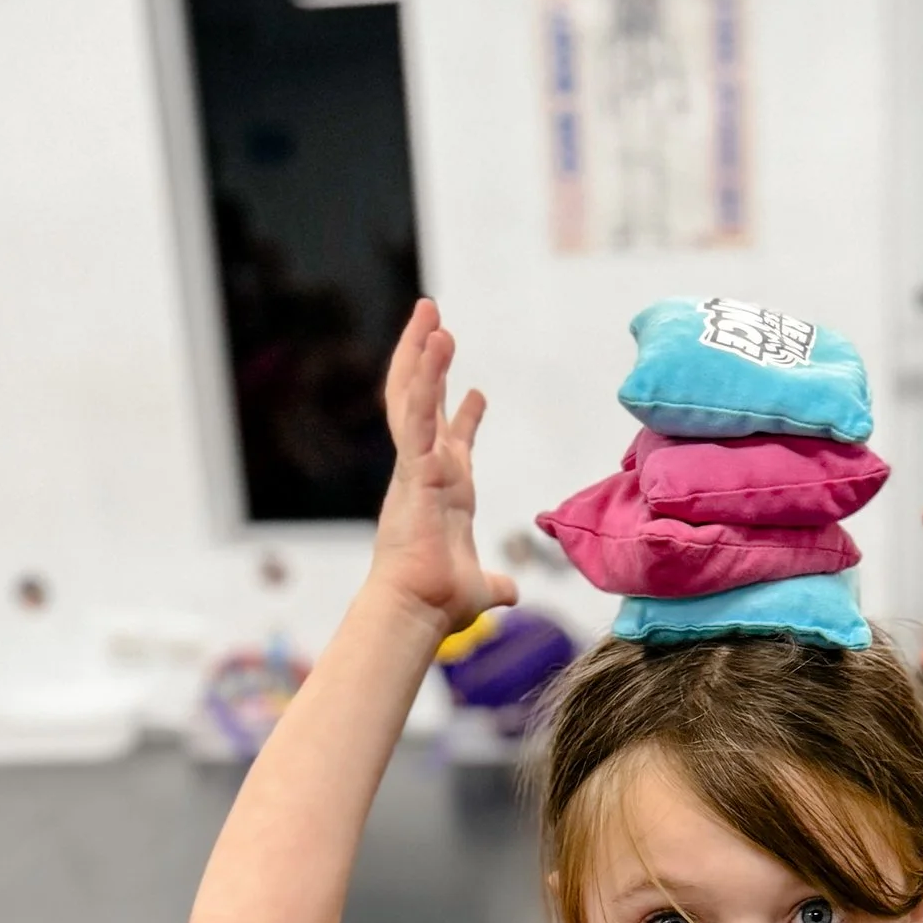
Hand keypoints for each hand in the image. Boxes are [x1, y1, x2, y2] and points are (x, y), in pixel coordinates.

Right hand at [369, 300, 516, 633]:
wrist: (418, 611)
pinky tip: (434, 343)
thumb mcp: (479, 589)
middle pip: (419, 402)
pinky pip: (416, 414)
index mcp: (442, 491)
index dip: (463, 416)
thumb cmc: (439, 603)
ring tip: (431, 311)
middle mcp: (425, 471)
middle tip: (433, 317)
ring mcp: (415, 466)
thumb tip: (510, 594)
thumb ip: (495, 586)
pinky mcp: (413, 468)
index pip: (449, 442)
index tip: (477, 391)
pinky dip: (424, 377)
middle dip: (425, 358)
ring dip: (421, 352)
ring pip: (412, 397)